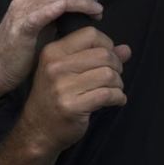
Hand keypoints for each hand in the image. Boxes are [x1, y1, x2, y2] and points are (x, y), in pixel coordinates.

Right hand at [0, 0, 103, 97]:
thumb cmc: (20, 53)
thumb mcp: (42, 28)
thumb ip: (57, 17)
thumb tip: (82, 14)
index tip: (94, 1)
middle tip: (98, 7)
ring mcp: (24, 9)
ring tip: (96, 11)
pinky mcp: (23, 25)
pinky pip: (50, 8)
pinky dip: (73, 6)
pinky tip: (87, 13)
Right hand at [17, 27, 131, 154]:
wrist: (38, 130)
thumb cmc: (54, 98)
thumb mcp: (68, 71)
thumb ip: (96, 56)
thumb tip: (126, 49)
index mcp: (53, 52)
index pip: (90, 34)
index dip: (107, 44)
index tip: (108, 58)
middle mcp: (55, 66)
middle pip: (103, 54)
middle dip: (116, 66)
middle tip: (114, 77)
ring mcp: (62, 87)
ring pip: (108, 74)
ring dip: (118, 83)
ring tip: (114, 90)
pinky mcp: (72, 106)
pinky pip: (107, 94)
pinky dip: (118, 97)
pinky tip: (116, 100)